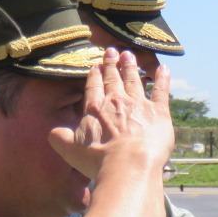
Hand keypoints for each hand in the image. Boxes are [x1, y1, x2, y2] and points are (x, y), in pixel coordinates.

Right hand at [49, 48, 173, 177]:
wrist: (129, 164)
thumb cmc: (98, 159)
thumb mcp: (69, 149)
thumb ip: (59, 137)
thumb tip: (53, 132)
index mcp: (95, 108)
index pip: (93, 87)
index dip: (94, 75)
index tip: (96, 66)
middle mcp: (116, 101)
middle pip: (113, 79)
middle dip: (112, 64)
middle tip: (112, 51)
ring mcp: (138, 104)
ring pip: (134, 80)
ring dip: (131, 66)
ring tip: (129, 55)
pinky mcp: (159, 112)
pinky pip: (161, 91)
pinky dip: (163, 79)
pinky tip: (164, 69)